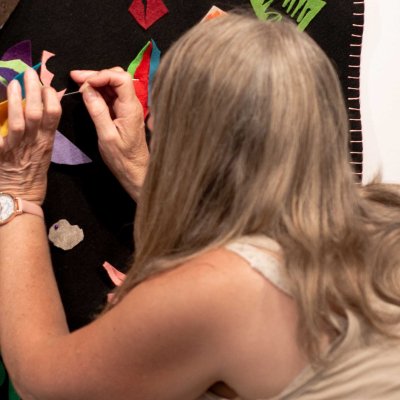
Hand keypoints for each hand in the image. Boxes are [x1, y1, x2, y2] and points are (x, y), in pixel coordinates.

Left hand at [0, 68, 60, 204]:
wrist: (19, 198)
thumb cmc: (32, 178)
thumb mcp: (43, 154)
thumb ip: (42, 133)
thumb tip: (43, 112)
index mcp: (46, 142)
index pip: (54, 115)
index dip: (51, 97)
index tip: (46, 85)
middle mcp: (34, 143)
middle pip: (37, 113)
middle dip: (34, 91)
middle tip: (30, 73)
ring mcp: (17, 148)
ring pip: (20, 121)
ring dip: (17, 100)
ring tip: (14, 83)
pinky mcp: (1, 153)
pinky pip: (0, 135)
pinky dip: (0, 121)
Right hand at [70, 68, 149, 200]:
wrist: (135, 171)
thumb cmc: (123, 158)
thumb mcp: (106, 136)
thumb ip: (98, 111)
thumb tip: (87, 89)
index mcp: (130, 109)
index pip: (121, 79)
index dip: (102, 75)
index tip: (84, 82)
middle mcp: (131, 105)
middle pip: (116, 78)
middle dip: (96, 75)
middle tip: (75, 77)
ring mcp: (127, 108)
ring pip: (113, 85)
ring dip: (95, 81)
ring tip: (77, 82)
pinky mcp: (123, 113)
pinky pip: (111, 96)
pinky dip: (98, 91)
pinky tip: (86, 92)